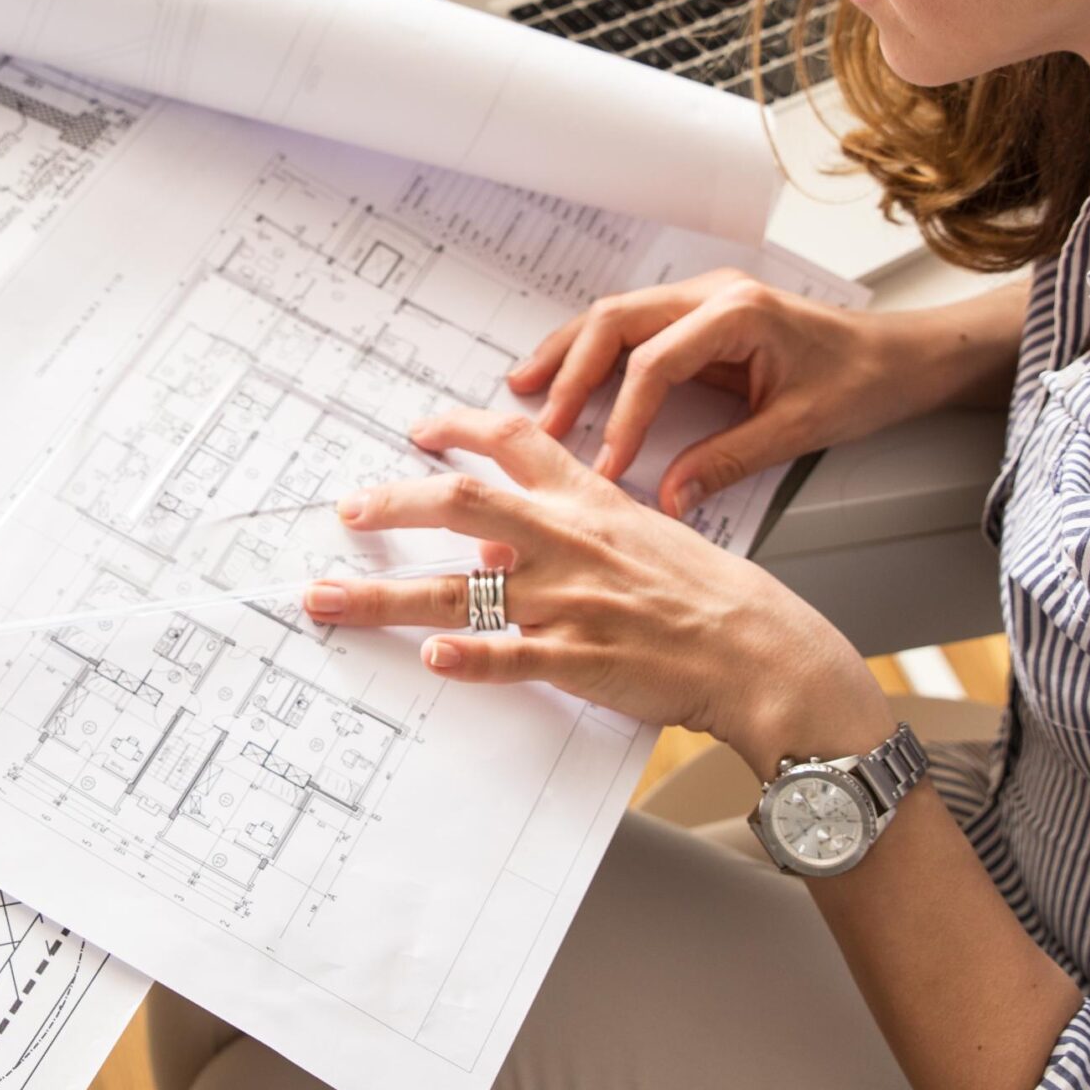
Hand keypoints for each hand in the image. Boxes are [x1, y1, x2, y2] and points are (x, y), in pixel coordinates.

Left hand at [305, 409, 893, 770]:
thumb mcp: (647, 533)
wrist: (763, 650)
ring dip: (383, 597)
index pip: (515, 444)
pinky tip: (431, 659)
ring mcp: (569, 604)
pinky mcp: (579, 661)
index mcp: (590, 504)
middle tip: (346, 511)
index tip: (416, 428)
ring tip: (326, 600)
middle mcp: (570, 544)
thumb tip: (509, 535)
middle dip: (392, 505)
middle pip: (461, 506)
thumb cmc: (712, 597)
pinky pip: (511, 657)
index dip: (458, 428)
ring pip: (460, 592)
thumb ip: (580, 525)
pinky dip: (468, 659)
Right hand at [510, 269, 936, 516]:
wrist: (902, 355)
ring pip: (615, 317)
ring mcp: (702, 300)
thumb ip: (728, 461)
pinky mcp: (700, 317)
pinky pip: (633, 330)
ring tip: (525, 389)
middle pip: (616, 321)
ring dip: (570, 354)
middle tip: (540, 422)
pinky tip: (567, 380)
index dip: (623, 417)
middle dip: (571, 371)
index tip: (606, 465)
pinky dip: (594, 355)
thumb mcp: (799, 429)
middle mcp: (712, 295)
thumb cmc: (863, 382)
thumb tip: (669, 498)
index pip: (655, 363)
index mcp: (738, 313)